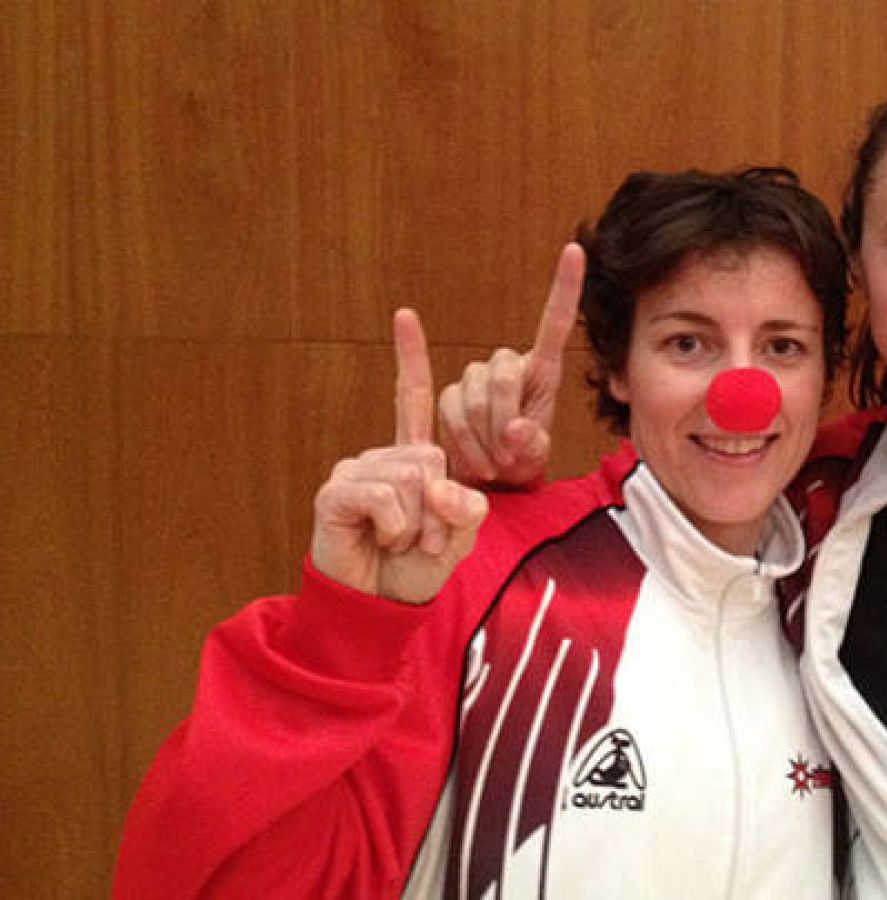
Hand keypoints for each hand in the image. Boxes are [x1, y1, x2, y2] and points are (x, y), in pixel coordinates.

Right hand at [310, 309, 489, 603]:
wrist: (379, 603)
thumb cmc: (416, 567)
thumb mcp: (460, 536)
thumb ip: (467, 507)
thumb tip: (437, 487)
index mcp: (411, 458)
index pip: (411, 399)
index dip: (410, 358)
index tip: (404, 315)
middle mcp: (382, 457)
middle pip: (433, 457)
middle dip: (440, 509)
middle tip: (422, 538)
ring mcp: (356, 470)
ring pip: (412, 479)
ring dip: (417, 523)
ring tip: (398, 541)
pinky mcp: (335, 490)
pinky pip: (384, 497)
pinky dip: (394, 527)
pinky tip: (379, 539)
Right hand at [438, 243, 584, 486]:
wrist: (488, 483)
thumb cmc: (521, 465)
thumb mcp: (535, 458)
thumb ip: (532, 444)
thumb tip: (516, 429)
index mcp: (542, 373)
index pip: (554, 323)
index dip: (564, 287)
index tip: (575, 250)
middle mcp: (508, 366)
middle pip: (503, 377)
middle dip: (503, 422)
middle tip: (508, 458)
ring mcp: (477, 378)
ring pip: (474, 397)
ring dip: (482, 438)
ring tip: (494, 462)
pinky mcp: (450, 393)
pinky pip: (450, 410)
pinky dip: (462, 438)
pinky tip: (470, 453)